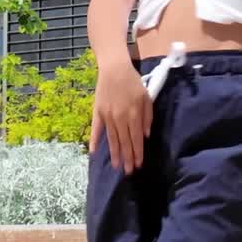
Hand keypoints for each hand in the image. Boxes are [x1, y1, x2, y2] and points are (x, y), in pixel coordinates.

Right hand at [89, 59, 152, 174]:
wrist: (114, 69)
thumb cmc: (133, 82)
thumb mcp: (146, 97)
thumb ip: (147, 117)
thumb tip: (145, 136)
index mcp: (133, 115)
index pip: (136, 139)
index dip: (137, 153)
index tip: (138, 165)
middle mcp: (120, 118)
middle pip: (124, 142)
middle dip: (127, 158)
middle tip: (128, 172)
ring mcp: (107, 117)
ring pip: (111, 139)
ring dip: (114, 154)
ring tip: (116, 167)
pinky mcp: (97, 113)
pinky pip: (96, 130)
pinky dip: (94, 142)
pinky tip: (94, 153)